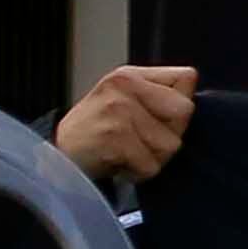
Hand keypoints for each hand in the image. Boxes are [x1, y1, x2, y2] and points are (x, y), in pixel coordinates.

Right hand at [53, 64, 193, 185]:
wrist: (55, 160)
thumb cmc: (95, 135)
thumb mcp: (121, 102)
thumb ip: (156, 97)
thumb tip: (193, 103)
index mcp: (129, 75)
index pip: (187, 77)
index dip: (179, 104)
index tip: (155, 119)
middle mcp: (124, 86)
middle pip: (184, 112)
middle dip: (169, 134)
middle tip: (139, 140)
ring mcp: (118, 110)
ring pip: (171, 144)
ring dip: (152, 158)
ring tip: (125, 152)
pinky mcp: (114, 136)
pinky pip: (151, 165)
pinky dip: (138, 173)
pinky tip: (117, 164)